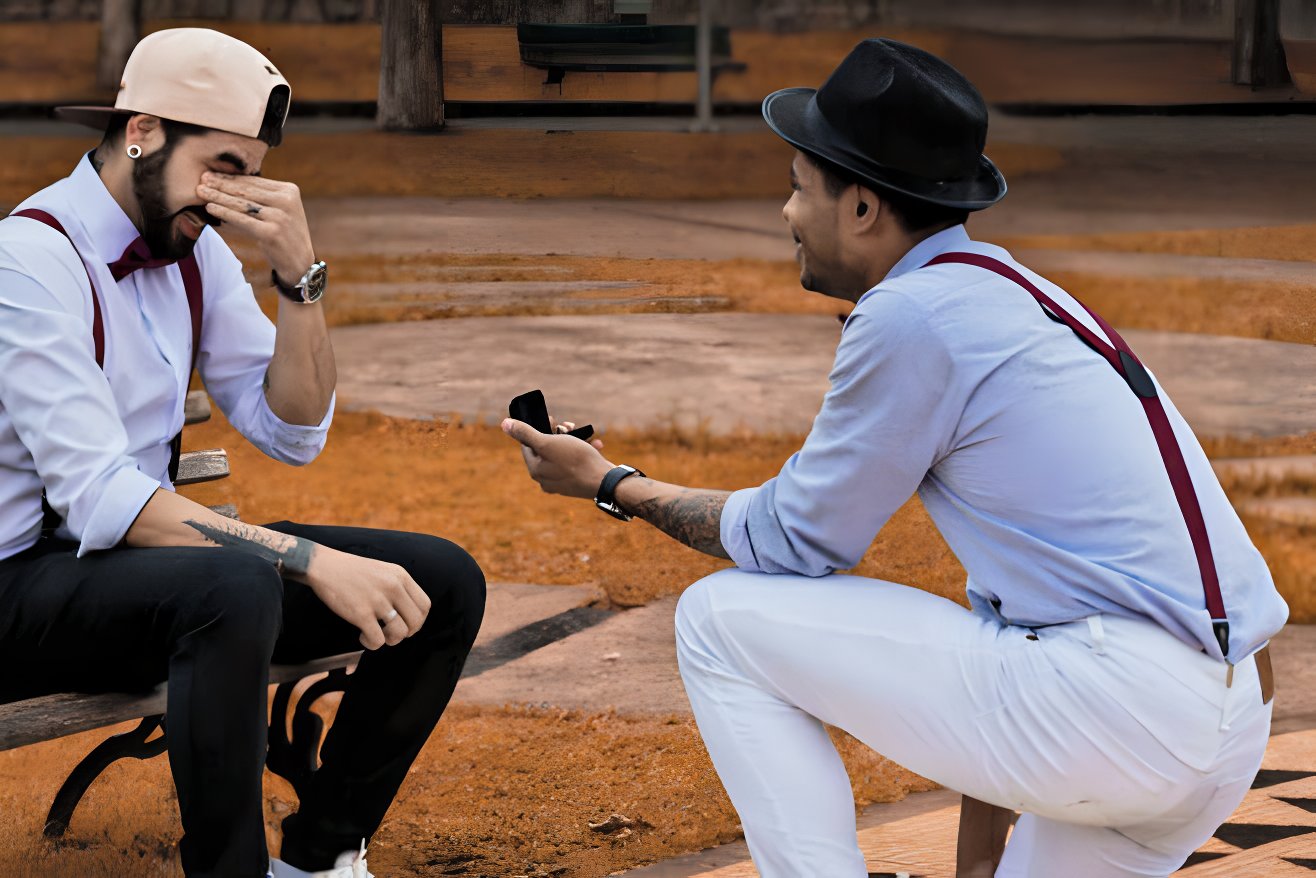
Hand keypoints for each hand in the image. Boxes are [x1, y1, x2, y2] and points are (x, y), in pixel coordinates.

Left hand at [197, 172, 315, 285]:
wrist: (300, 263)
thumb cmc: (285, 235)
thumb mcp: (282, 210)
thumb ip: (264, 197)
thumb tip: (232, 182)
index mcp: (290, 191)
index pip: (255, 181)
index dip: (232, 177)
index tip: (213, 173)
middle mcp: (286, 201)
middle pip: (247, 190)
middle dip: (222, 183)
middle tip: (202, 178)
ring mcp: (279, 217)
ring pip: (242, 204)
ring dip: (218, 196)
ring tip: (201, 191)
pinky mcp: (271, 233)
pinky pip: (241, 220)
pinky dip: (224, 213)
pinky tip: (210, 208)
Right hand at [303, 546, 431, 649]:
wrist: (324, 565)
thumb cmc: (352, 571)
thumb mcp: (383, 571)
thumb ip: (398, 587)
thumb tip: (408, 613)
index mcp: (400, 576)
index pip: (425, 605)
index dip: (419, 621)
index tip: (407, 624)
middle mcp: (393, 587)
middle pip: (416, 622)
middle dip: (406, 634)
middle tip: (391, 633)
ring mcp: (378, 600)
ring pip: (399, 633)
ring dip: (390, 640)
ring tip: (377, 635)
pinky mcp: (361, 613)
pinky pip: (377, 640)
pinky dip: (372, 644)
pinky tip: (363, 636)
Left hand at [503, 416, 610, 498]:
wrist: (604, 481)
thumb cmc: (576, 461)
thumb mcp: (548, 442)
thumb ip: (525, 433)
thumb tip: (504, 424)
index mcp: (536, 470)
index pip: (527, 445)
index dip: (538, 429)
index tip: (551, 421)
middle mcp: (546, 479)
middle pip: (546, 449)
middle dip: (558, 434)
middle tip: (568, 426)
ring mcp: (562, 482)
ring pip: (563, 454)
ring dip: (573, 440)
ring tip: (583, 434)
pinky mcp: (577, 482)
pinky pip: (576, 462)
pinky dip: (584, 450)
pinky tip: (594, 444)